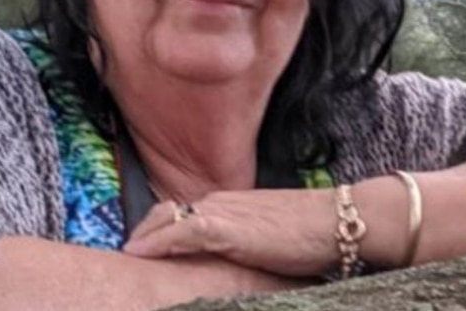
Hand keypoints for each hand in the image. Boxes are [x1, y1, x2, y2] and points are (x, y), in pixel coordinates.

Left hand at [123, 189, 338, 275]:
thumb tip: (241, 264)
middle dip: (144, 231)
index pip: (184, 211)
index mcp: (231, 205)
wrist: (338, 221)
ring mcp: (222, 212)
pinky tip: (138, 253)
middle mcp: (221, 202)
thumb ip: (249, 245)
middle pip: (167, 211)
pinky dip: (157, 241)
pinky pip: (181, 230)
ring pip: (168, 217)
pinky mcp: (226, 227)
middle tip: (128, 255)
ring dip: (144, 236)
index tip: (143, 248)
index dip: (159, 228)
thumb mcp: (272, 238)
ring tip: (127, 256)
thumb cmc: (313, 233)